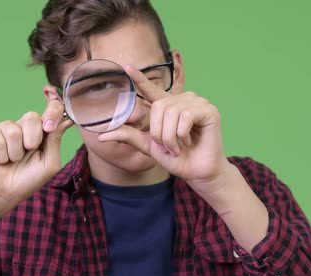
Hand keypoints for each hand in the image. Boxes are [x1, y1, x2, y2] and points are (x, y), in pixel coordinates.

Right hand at [0, 99, 72, 203]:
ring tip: (12, 160)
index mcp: (43, 131)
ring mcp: (6, 128)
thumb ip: (55, 140)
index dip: (54, 106)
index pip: (52, 109)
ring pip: (13, 130)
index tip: (50, 123)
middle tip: (28, 153)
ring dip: (15, 153)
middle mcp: (25, 126)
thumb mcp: (49, 163)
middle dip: (32, 140)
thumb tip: (67, 118)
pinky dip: (1, 154)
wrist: (4, 193)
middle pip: (32, 116)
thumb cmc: (29, 179)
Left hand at [98, 65, 230, 187]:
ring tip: (178, 147)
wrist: (196, 172)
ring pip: (172, 112)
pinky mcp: (209, 110)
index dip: (139, 78)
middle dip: (159, 132)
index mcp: (168, 107)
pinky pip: (186, 115)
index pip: (151, 89)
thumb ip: (129, 136)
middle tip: (168, 147)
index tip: (126, 67)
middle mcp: (183, 101)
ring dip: (170, 137)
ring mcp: (198, 103)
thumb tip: (101, 137)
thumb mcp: (148, 146)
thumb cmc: (176, 159)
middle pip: (159, 106)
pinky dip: (182, 133)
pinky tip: (189, 142)